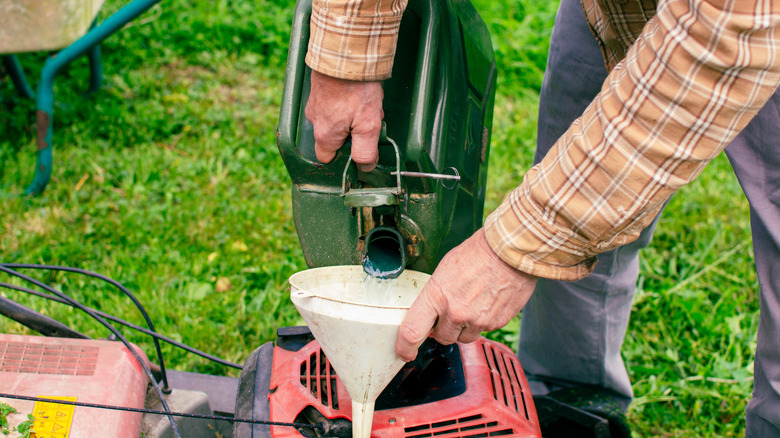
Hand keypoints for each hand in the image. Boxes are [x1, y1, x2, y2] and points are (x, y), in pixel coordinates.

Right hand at [305, 70, 383, 171]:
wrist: (345, 52)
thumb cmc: (356, 89)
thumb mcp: (367, 125)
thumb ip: (365, 151)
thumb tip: (365, 168)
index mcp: (324, 135)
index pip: (328, 158)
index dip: (345, 158)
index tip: (361, 148)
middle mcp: (314, 120)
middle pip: (334, 138)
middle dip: (354, 133)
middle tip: (369, 121)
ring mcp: (315, 103)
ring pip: (335, 119)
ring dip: (353, 116)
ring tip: (367, 103)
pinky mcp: (320, 88)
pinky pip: (334, 103)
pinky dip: (347, 101)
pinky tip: (360, 92)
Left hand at [396, 228, 538, 360]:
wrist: (509, 251)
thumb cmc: (477, 254)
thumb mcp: (444, 270)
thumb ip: (436, 295)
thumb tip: (431, 311)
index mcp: (436, 296)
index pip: (412, 332)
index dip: (405, 347)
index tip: (405, 352)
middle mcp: (455, 313)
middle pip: (441, 338)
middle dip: (443, 328)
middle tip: (451, 311)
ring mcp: (477, 321)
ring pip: (463, 337)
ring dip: (464, 327)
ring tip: (473, 302)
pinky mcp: (496, 323)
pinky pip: (483, 330)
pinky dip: (483, 320)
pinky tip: (487, 300)